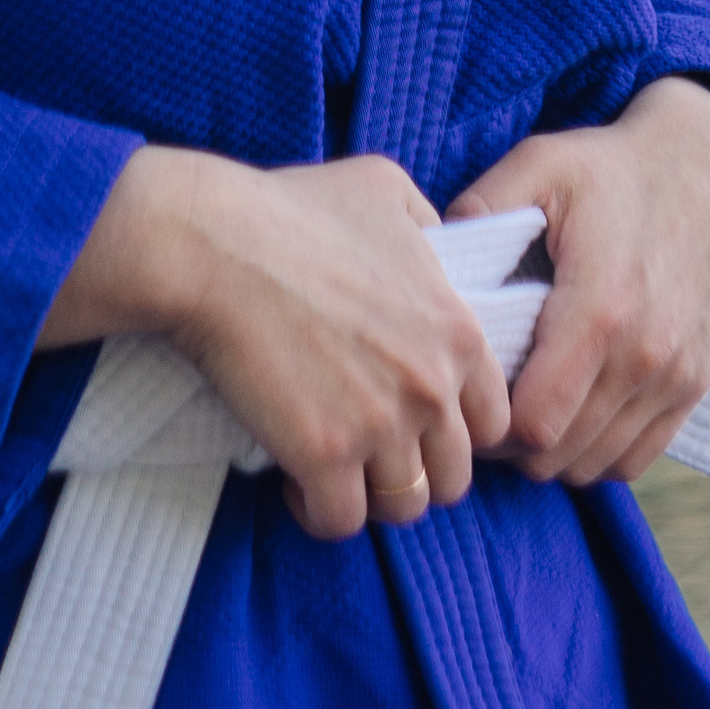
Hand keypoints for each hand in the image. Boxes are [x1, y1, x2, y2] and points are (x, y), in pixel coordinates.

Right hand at [39, 147, 512, 542]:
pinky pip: (340, 521)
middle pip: (455, 475)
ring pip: (404, 506)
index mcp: (457, 330)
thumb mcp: (384, 188)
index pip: (494, 420)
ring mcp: (381, 426)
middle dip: (418, 469)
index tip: (415, 421)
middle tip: (374, 452)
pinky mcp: (324, 456)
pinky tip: (296, 481)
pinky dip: (318, 511)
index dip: (456, 427)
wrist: (215, 243)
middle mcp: (432, 385)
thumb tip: (434, 242)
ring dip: (371, 496)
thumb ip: (427, 222)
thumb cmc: (291, 209)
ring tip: (338, 472)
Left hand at [446, 76, 709, 487]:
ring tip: (526, 408)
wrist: (709, 166)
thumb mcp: (542, 165)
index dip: (487, 427)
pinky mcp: (698, 383)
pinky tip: (572, 414)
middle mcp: (646, 355)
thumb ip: (481, 209)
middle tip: (486, 407)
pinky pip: (638, 457)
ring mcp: (679, 375)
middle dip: (511, 444)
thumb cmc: (615, 168)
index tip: (467, 396)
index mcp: (601, 309)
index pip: (533, 423)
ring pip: (596, 463)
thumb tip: (431, 258)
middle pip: (559, 454)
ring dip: (553, 451)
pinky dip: (598, 452)